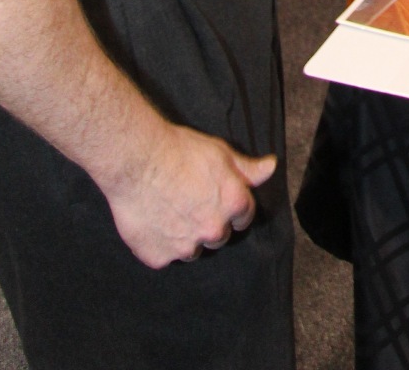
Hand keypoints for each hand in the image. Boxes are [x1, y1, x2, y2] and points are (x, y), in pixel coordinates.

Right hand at [105, 120, 276, 268]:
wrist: (137, 160)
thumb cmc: (179, 150)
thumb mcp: (221, 152)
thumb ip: (248, 168)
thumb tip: (271, 167)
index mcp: (234, 205)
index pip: (244, 216)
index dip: (232, 206)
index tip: (216, 197)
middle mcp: (214, 231)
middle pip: (219, 236)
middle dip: (210, 222)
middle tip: (190, 202)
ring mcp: (186, 248)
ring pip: (192, 249)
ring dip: (186, 236)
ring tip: (170, 211)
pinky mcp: (159, 258)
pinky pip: (164, 256)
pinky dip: (160, 244)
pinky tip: (152, 222)